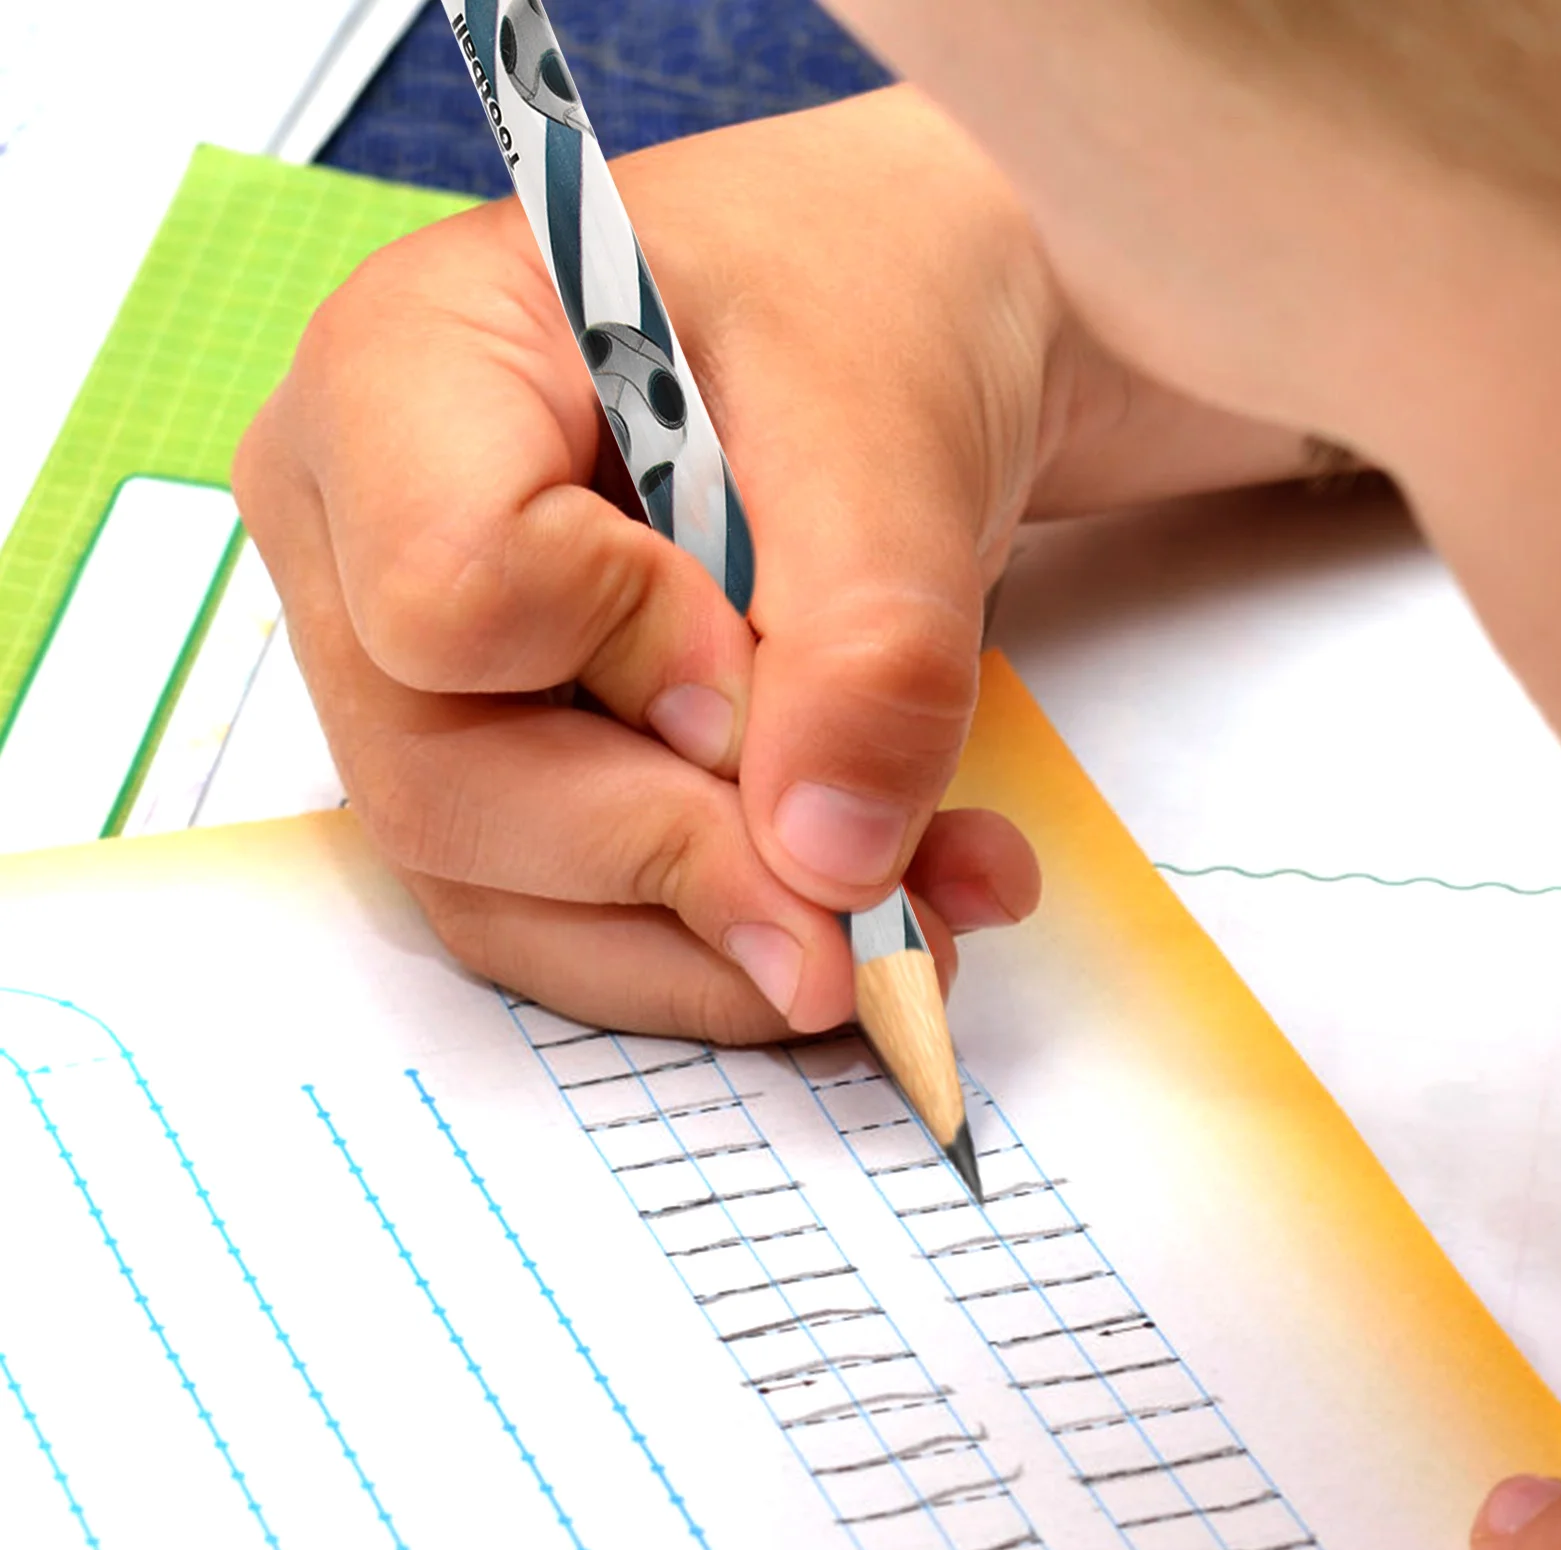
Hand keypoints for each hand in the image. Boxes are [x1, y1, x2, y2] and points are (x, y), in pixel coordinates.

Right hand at [234, 86, 1303, 1042]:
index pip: (450, 592)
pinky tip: (864, 920)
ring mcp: (406, 672)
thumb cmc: (855, 302)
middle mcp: (353, 541)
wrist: (881, 335)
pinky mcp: (489, 764)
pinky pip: (562, 921)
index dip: (636, 663)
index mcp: (398, 378)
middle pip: (448, 784)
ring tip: (923, 918)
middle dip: (692, 863)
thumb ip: (869, 642)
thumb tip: (827, 870)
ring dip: (725, 942)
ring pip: (501, 896)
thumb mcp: (895, 426)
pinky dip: (719, 950)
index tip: (786, 655)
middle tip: (894, 906)